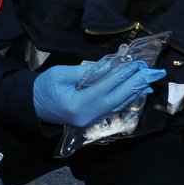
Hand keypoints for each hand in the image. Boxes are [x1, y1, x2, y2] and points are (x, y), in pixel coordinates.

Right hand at [32, 58, 163, 127]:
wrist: (32, 105)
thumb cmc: (44, 87)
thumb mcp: (61, 74)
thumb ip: (87, 72)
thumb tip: (111, 65)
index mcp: (77, 104)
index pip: (106, 87)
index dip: (123, 75)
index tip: (137, 64)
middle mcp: (87, 116)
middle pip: (117, 99)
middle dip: (135, 84)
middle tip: (152, 72)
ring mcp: (90, 120)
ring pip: (117, 104)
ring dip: (134, 91)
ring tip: (149, 79)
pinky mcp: (92, 120)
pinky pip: (113, 108)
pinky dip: (126, 98)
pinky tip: (137, 90)